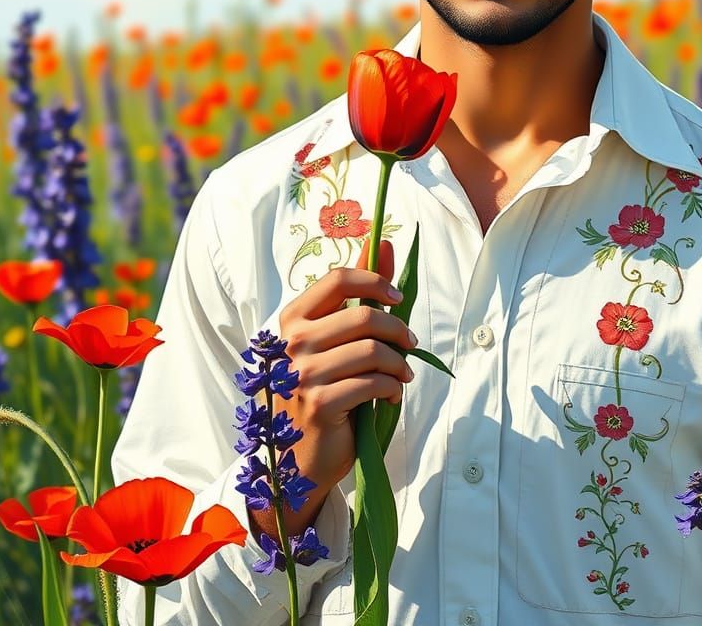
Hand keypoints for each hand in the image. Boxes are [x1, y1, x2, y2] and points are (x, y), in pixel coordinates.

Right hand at [251, 238, 414, 539]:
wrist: (298, 457)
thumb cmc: (320, 390)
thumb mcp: (335, 339)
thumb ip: (358, 293)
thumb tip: (385, 244)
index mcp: (292, 319)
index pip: (337, 279)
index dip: (376, 282)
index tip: (398, 299)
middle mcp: (292, 342)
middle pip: (363, 315)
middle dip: (398, 329)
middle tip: (410, 345)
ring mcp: (301, 373)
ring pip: (372, 350)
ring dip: (399, 364)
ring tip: (402, 375)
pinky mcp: (318, 404)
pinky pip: (373, 382)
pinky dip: (392, 388)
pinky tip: (390, 396)